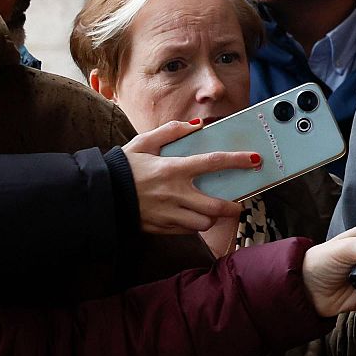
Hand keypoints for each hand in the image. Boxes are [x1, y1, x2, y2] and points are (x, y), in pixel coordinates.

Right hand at [122, 119, 249, 233]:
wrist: (101, 195)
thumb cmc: (123, 167)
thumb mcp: (143, 142)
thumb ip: (171, 131)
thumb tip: (197, 124)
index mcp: (173, 169)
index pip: (214, 163)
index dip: (237, 161)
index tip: (254, 160)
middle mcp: (175, 193)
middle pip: (216, 206)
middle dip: (232, 206)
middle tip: (237, 203)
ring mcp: (169, 213)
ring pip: (204, 223)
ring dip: (212, 218)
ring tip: (212, 211)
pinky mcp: (162, 227)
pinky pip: (187, 231)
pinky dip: (194, 225)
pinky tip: (192, 216)